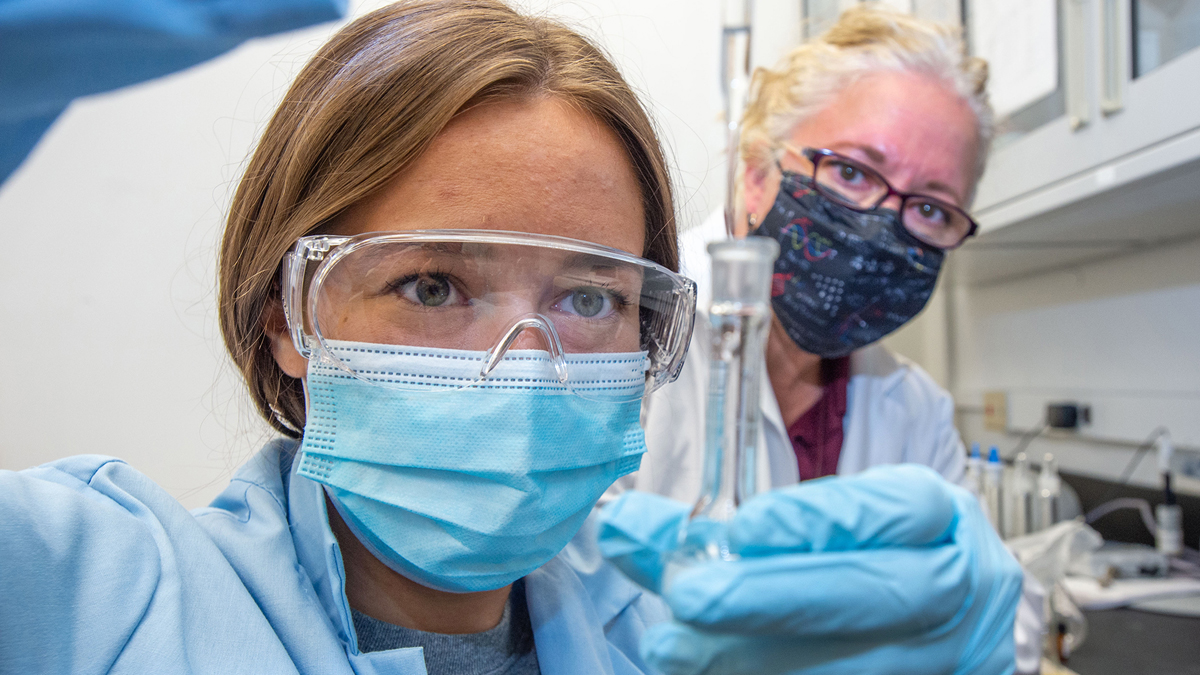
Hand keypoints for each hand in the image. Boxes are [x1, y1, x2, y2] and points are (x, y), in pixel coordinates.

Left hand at [597, 465, 1022, 674]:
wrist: (935, 627)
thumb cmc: (861, 564)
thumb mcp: (809, 531)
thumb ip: (713, 532)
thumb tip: (622, 528)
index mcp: (937, 519)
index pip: (896, 508)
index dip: (822, 518)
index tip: (745, 526)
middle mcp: (958, 588)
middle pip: (879, 594)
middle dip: (776, 597)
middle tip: (689, 599)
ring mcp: (955, 656)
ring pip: (864, 666)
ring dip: (759, 661)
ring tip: (678, 652)